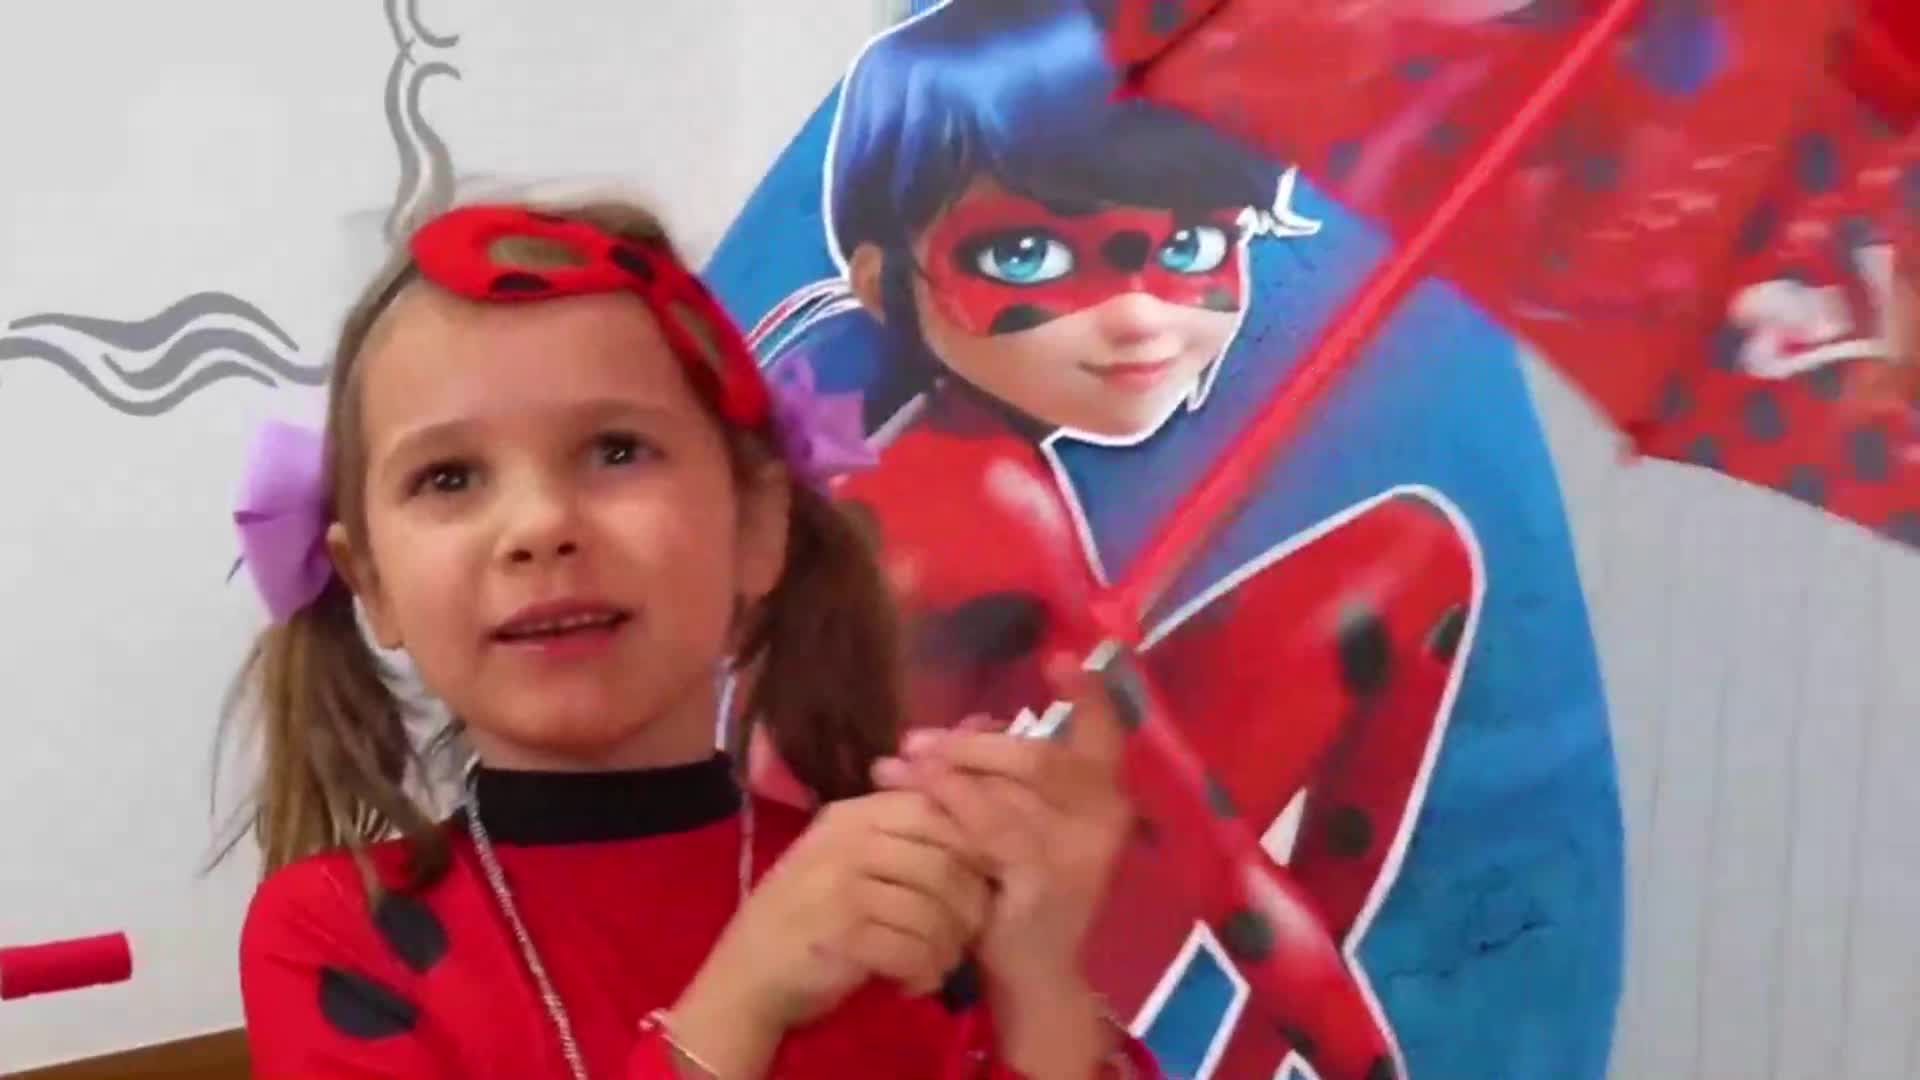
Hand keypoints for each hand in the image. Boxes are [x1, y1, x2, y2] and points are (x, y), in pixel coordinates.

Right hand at [667, 791, 991, 1075]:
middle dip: (970, 903)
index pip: (933, 809)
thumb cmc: (806, 912)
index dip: (972, 844)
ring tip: (943, 961)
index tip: (983, 879)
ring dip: (950, 945)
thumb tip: (975, 827)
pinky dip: (925, 972)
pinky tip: (916, 982)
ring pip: (934, 909)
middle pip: (943, 861)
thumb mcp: (843, 856)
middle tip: (970, 932)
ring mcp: (842, 885)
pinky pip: (913, 949)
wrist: (747, 972)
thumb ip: (894, 835)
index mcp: (851, 814)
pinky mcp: (843, 934)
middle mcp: (846, 840)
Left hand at [873, 654, 1133, 1075]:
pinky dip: (944, 811)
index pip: (1106, 732)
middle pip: (1038, 756)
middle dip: (970, 743)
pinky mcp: (1043, 884)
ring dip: (942, 774)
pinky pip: (985, 833)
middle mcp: (1105, 819)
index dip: (1089, 693)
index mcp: (1108, 798)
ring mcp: (1078, 853)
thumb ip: (1012, 778)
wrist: (1037, 978)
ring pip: (1004, 792)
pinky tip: (908, 803)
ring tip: (892, 765)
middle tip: (914, 740)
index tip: (1061, 656)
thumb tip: (973, 720)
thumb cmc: (1024, 892)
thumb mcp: (1027, 826)